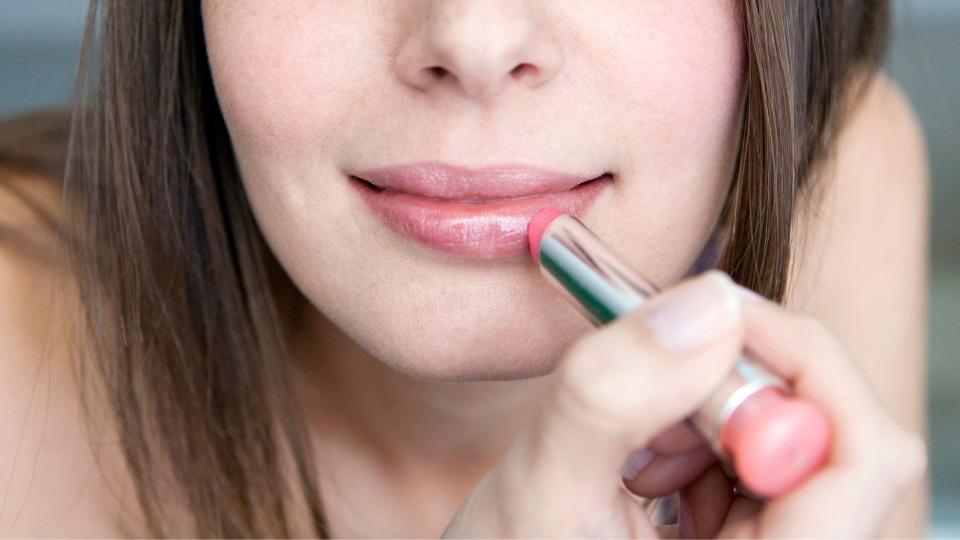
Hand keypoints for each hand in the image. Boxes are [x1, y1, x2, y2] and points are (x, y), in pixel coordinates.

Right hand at [441, 270, 925, 537]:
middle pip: (836, 440)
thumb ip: (612, 396)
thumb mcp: (540, 489)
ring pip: (797, 440)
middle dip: (738, 390)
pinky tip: (648, 460)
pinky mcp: (754, 537)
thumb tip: (709, 302)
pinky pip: (764, 459)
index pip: (864, 460)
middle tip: (652, 397)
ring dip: (713, 411)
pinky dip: (703, 432)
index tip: (709, 316)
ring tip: (637, 448)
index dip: (800, 364)